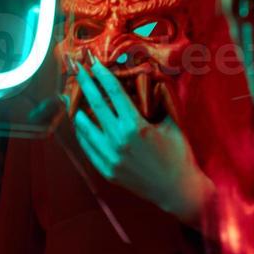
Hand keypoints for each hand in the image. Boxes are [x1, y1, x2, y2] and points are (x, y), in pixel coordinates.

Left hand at [73, 56, 214, 223]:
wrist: (178, 190)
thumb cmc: (179, 153)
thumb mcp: (171, 122)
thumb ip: (156, 102)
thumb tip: (146, 81)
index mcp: (135, 126)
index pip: (114, 93)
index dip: (103, 75)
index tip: (95, 63)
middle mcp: (119, 141)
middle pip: (96, 105)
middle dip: (86, 84)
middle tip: (78, 70)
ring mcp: (110, 158)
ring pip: (85, 128)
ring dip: (79, 109)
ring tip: (74, 97)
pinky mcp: (107, 171)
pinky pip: (87, 148)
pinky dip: (83, 133)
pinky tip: (82, 124)